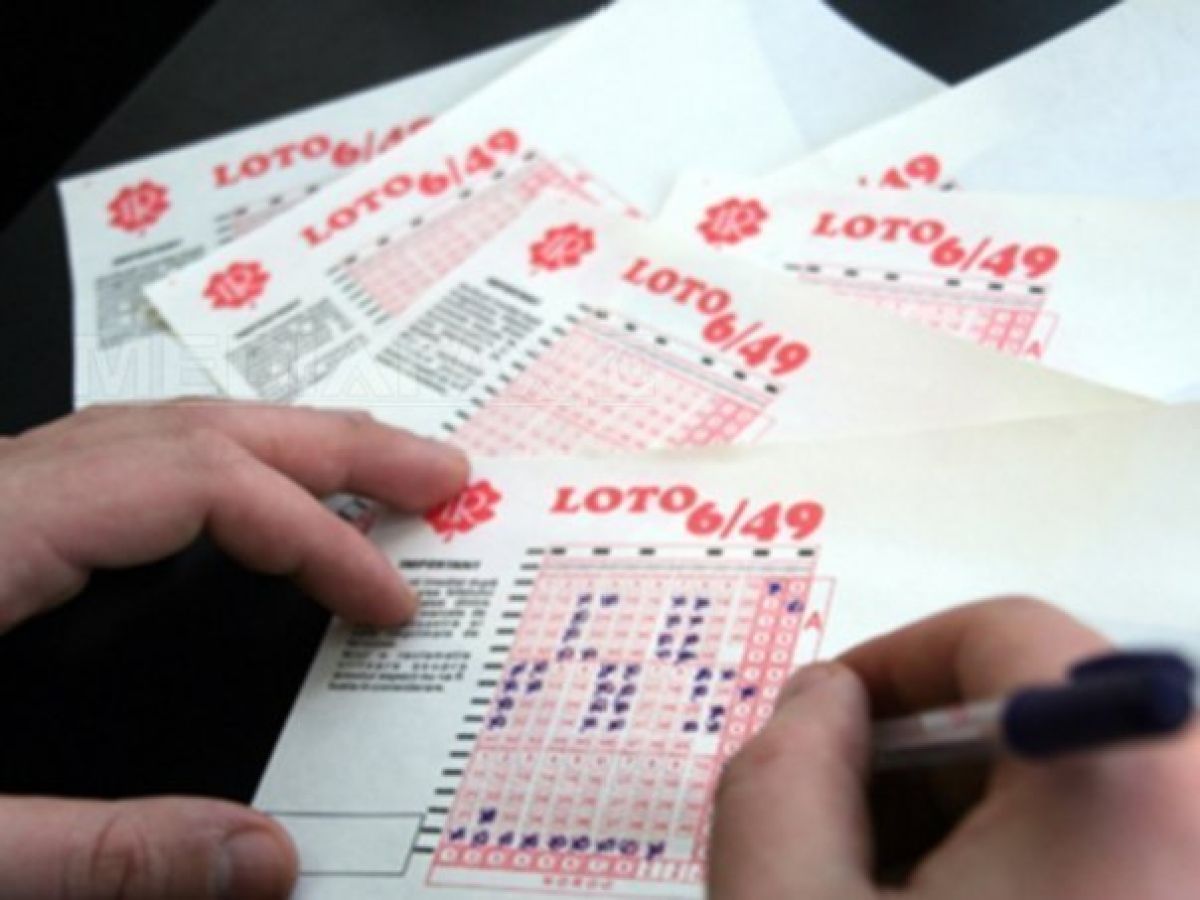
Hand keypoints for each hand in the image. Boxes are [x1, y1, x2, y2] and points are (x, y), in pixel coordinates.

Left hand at [0, 401, 468, 898]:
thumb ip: (105, 853)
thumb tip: (264, 861)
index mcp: (1, 530)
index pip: (202, 486)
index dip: (319, 537)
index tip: (391, 603)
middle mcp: (2, 485)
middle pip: (198, 428)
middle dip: (335, 447)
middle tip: (438, 476)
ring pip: (162, 428)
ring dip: (281, 445)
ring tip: (368, 473)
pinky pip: (130, 455)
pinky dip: (217, 464)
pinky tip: (247, 498)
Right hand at [709, 597, 1199, 899]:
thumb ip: (782, 769)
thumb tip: (825, 700)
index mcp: (1119, 789)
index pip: (1008, 637)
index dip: (892, 666)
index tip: (827, 728)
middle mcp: (1198, 823)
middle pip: (1044, 721)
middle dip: (923, 762)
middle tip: (845, 841)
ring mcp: (1196, 873)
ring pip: (1079, 794)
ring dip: (968, 828)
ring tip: (893, 899)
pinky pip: (1115, 857)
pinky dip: (1027, 873)